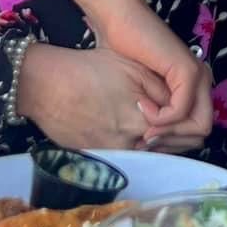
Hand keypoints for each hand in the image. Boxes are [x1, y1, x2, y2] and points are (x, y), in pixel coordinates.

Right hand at [18, 46, 177, 153]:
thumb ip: (162, 90)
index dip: (181, 123)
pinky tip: (123, 129)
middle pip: (163, 148)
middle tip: (165, 119)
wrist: (45, 84)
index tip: (177, 113)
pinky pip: (121, 157)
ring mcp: (109, 153)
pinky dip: (127, 146)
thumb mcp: (132, 69)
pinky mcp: (93, 156)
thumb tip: (181, 105)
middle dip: (168, 135)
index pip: (179, 134)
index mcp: (142, 122)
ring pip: (142, 154)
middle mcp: (128, 144)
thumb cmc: (88, 69)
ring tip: (143, 123)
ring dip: (148, 142)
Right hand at [93, 0, 213, 146]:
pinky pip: (182, 109)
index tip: (145, 144)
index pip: (195, 132)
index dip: (171, 143)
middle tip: (145, 140)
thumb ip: (155, 114)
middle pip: (201, 133)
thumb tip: (154, 144)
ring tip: (143, 128)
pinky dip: (163, 118)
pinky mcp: (189, 71)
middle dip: (171, 143)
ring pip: (199, 126)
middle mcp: (202, 83)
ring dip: (167, 133)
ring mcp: (199, 77)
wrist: (121, 24)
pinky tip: (142, 107)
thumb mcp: (143, 92)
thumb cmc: (124, 57)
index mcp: (193, 89)